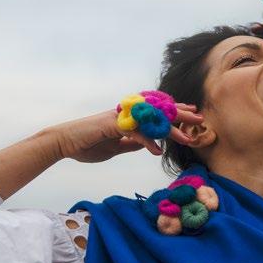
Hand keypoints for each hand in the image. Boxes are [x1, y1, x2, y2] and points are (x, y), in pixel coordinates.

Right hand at [51, 103, 203, 162]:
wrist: (63, 143)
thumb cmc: (86, 144)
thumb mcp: (115, 147)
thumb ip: (131, 143)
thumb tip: (148, 143)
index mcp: (128, 118)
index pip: (155, 112)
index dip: (173, 112)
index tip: (191, 114)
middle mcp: (126, 113)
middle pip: (157, 111)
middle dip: (179, 114)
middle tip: (199, 117)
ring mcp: (119, 117)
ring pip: (150, 120)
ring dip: (169, 129)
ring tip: (185, 137)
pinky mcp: (111, 125)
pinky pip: (134, 132)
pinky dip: (147, 141)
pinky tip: (157, 151)